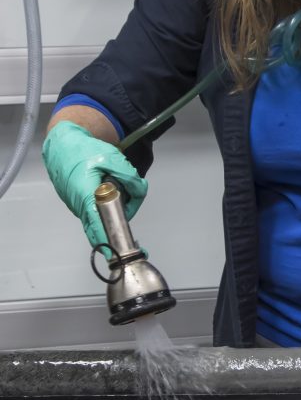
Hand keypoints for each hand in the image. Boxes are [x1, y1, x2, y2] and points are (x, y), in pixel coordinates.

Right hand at [42, 121, 147, 249]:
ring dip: (113, 208)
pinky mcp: (77, 203)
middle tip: (131, 202)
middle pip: (102, 226)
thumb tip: (140, 191)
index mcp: (86, 197)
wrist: (63, 144)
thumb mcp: (113, 158)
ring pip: (100, 217)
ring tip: (118, 186)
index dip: (109, 244)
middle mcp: (80, 206)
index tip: (118, 255)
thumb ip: (130, 177)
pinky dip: (105, 203)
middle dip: (119, 220)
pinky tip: (109, 187)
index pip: (98, 228)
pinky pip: (94, 210)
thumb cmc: (83, 150)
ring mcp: (77, 206)